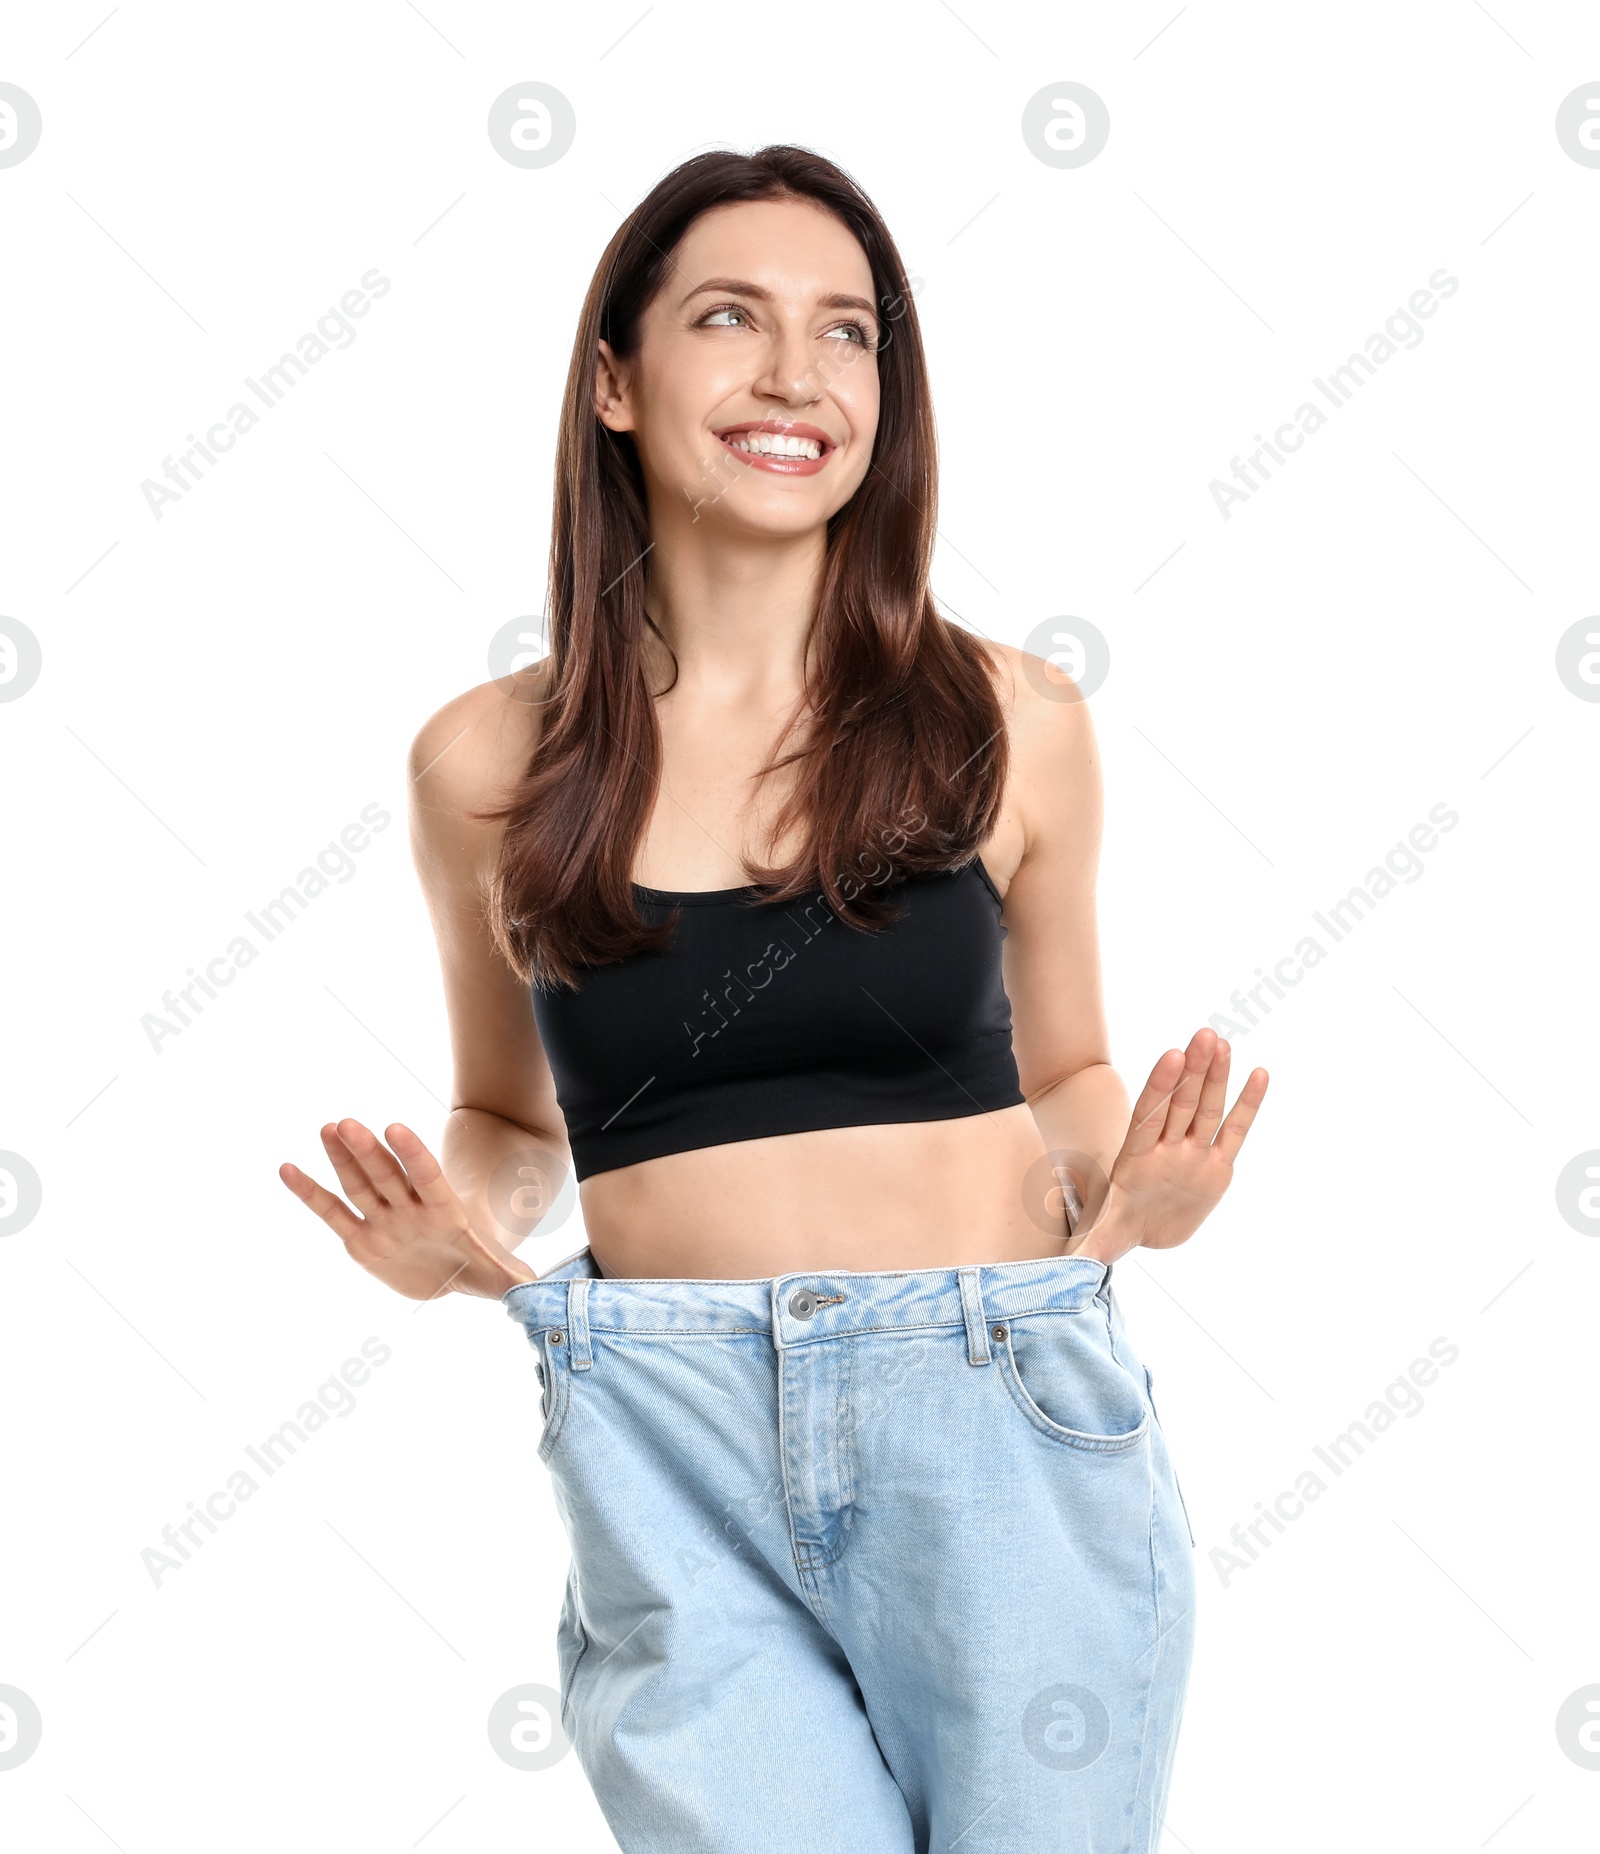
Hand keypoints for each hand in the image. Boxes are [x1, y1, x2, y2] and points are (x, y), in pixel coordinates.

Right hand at [279, 1119, 537, 1301]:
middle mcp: (408, 1210)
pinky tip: (288, 1169)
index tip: (395, 1127)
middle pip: (387, 1176)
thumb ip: (511, 1278)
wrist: (456, 1270)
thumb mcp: (499, 1273)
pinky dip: (311, 1194)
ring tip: (326, 1129)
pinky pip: (333, 1214)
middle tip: (348, 1122)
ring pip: (359, 1186)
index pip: (426, 1177)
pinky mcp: (361, 1239)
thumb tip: (536, 1287)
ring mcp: (383, 1220)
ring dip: (341, 1160)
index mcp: (443, 1212)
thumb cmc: (479, 1265)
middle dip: (368, 1151)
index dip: (412, 1155)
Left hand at [1067, 1029, 1266, 1264]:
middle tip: (1202, 1036)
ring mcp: (1193, 1154)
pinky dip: (1247, 1105)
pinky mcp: (1217, 1166)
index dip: (1160, 1087)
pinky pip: (1234, 1132)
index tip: (1170, 1057)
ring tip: (1223, 1043)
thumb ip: (1094, 1244)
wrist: (1144, 1232)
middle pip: (1180, 1105)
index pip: (1149, 1116)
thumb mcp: (1105, 1235)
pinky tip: (1259, 1074)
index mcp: (1136, 1158)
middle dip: (1191, 1071)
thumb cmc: (1119, 1225)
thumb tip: (1073, 1262)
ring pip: (1205, 1110)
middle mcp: (1167, 1149)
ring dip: (1215, 1077)